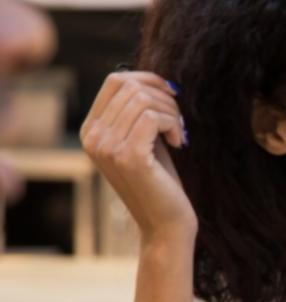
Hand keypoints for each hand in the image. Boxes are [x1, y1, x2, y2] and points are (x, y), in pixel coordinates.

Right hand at [80, 70, 193, 238]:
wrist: (165, 223)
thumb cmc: (160, 179)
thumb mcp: (144, 139)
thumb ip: (139, 111)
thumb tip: (151, 78)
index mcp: (91, 130)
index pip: (115, 81)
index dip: (149, 79)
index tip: (172, 96)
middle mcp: (92, 137)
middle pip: (131, 86)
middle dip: (164, 97)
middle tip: (178, 120)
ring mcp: (107, 147)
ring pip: (144, 99)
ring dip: (172, 112)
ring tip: (179, 133)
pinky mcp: (128, 156)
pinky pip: (152, 117)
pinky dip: (173, 124)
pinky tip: (180, 142)